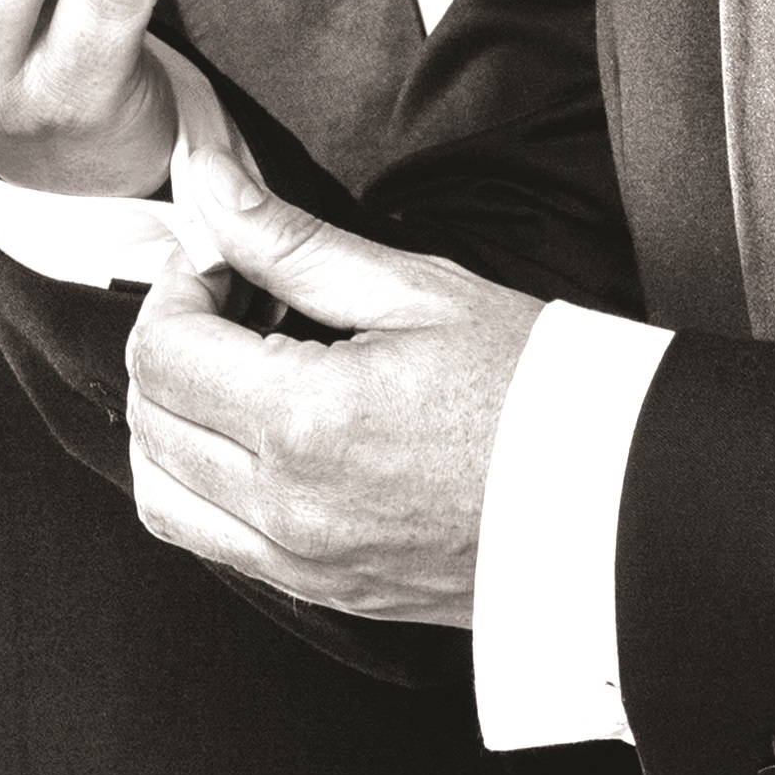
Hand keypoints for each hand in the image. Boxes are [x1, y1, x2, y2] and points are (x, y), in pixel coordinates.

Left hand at [123, 135, 542, 626]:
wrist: (625, 505)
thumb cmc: (541, 390)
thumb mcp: (417, 289)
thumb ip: (290, 242)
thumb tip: (204, 182)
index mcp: (308, 421)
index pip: (162, 348)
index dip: (180, 286)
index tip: (231, 266)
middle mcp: (288, 507)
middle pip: (149, 416)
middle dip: (174, 344)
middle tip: (241, 306)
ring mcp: (302, 562)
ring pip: (160, 491)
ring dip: (174, 422)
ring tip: (244, 376)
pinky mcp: (323, 592)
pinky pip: (209, 541)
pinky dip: (204, 483)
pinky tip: (265, 438)